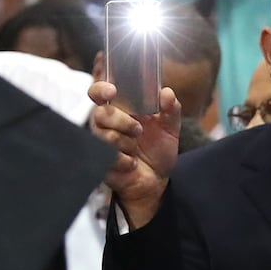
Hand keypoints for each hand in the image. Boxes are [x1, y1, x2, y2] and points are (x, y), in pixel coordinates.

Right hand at [88, 81, 180, 228]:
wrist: (157, 181)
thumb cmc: (157, 149)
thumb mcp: (170, 127)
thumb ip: (171, 108)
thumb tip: (166, 93)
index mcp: (120, 109)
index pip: (100, 92)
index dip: (101, 88)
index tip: (112, 90)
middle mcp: (106, 124)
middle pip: (99, 113)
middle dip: (121, 121)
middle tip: (138, 129)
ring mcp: (101, 143)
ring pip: (105, 135)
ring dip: (126, 142)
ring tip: (136, 148)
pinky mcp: (100, 162)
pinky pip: (109, 157)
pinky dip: (126, 161)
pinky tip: (132, 163)